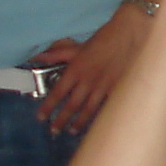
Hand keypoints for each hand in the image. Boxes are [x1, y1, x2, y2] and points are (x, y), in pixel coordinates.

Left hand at [30, 6, 149, 133]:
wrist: (128, 34)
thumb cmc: (103, 39)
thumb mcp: (77, 47)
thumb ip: (57, 54)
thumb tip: (37, 57)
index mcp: (76, 70)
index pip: (58, 93)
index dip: (48, 106)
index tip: (41, 117)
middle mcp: (87, 81)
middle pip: (71, 105)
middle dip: (61, 119)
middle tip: (54, 130)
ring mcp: (103, 86)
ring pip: (88, 110)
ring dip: (79, 122)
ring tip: (72, 131)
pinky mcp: (117, 88)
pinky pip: (106, 107)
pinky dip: (99, 117)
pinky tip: (96, 124)